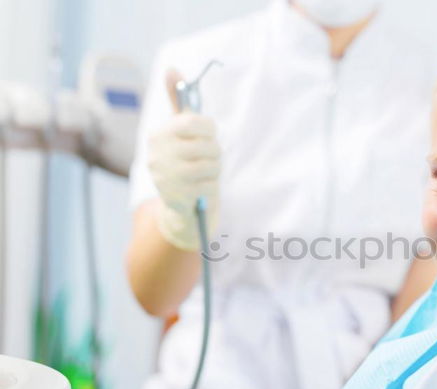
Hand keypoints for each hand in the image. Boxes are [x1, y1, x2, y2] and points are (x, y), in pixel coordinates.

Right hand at [148, 69, 221, 250]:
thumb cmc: (185, 161)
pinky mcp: (178, 196)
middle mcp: (157, 154)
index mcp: (158, 135)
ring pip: (212, 164)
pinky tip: (202, 189)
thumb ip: (176, 100)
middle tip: (205, 160)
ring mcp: (166, 176)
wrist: (181, 208)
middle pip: (208, 145)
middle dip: (214, 153)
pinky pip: (211, 183)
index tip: (206, 136)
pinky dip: (212, 186)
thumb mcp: (180, 131)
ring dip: (214, 170)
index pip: (195, 122)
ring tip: (203, 175)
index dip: (209, 130)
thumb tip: (171, 68)